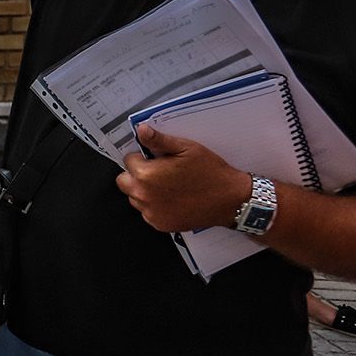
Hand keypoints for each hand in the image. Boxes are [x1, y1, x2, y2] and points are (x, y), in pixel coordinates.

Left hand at [116, 124, 251, 233]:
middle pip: (124, 181)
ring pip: (135, 198)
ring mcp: (151, 213)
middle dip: (136, 175)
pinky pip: (147, 212)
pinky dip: (155, 206)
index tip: (156, 159)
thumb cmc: (210, 172)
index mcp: (146, 175)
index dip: (142, 157)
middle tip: (158, 172)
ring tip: (168, 186)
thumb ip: (159, 140)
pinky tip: (173, 199)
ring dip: (144, 191)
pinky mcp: (160, 224)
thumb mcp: (186, 149)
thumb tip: (141, 130)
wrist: (231, 200)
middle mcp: (143, 196)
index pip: (128, 160)